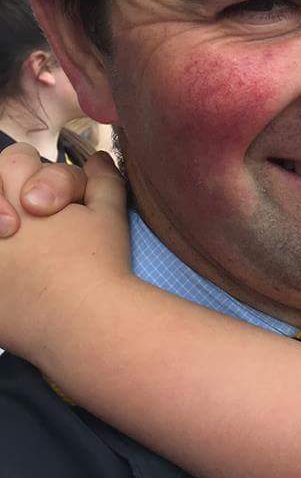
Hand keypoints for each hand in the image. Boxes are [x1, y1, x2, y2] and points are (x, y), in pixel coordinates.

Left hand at [0, 144, 129, 361]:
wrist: (84, 323)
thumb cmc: (99, 266)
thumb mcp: (109, 214)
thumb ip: (101, 180)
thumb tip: (96, 159)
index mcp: (23, 197)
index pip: (16, 161)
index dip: (36, 175)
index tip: (44, 206)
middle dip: (12, 195)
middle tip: (27, 222)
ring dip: (5, 220)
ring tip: (19, 242)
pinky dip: (5, 264)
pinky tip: (17, 272)